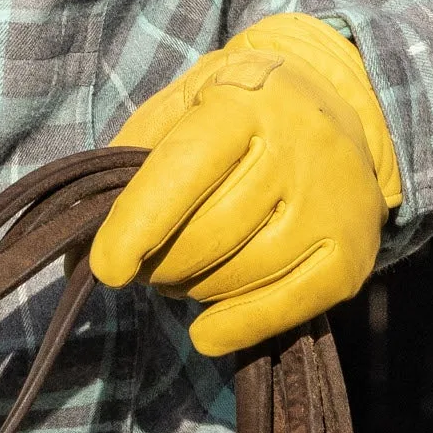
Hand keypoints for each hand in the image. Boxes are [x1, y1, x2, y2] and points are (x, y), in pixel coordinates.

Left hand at [89, 14, 401, 355]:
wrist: (335, 100)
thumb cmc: (233, 107)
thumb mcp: (178, 105)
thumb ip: (128, 164)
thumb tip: (78, 249)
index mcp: (244, 100)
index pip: (184, 171)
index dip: (138, 225)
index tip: (108, 268)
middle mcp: (298, 148)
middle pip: (211, 233)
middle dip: (161, 263)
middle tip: (145, 265)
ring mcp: (333, 202)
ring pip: (244, 273)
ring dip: (194, 290)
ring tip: (178, 277)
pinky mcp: (354, 251)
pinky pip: (290, 306)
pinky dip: (239, 326)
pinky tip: (206, 333)